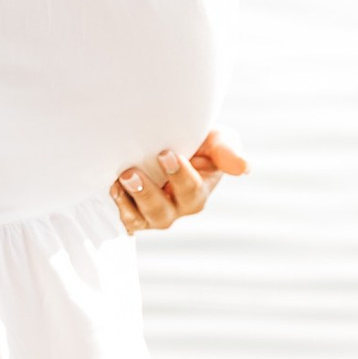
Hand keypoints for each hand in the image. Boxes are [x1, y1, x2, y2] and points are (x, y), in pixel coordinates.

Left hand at [112, 129, 246, 235]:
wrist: (167, 139)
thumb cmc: (198, 141)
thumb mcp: (216, 139)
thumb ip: (228, 151)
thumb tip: (244, 168)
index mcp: (199, 191)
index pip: (190, 190)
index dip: (179, 175)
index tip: (165, 153)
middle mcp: (177, 207)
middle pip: (163, 211)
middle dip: (147, 194)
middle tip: (131, 172)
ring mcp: (155, 212)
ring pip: (143, 217)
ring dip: (130, 200)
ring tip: (121, 178)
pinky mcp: (135, 213)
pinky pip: (128, 219)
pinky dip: (119, 205)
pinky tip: (113, 187)